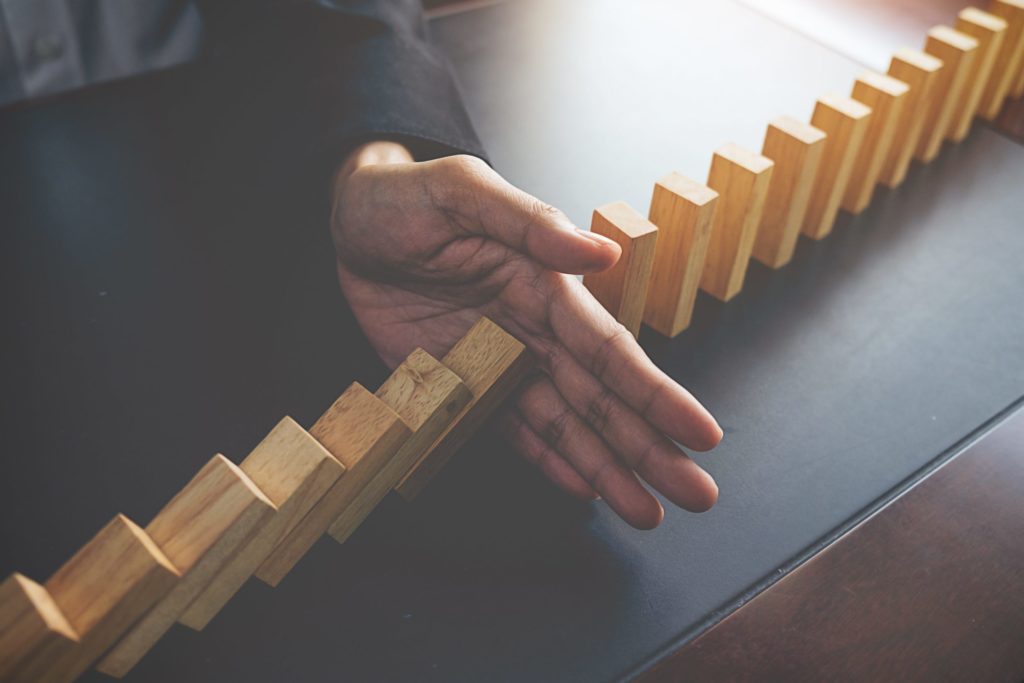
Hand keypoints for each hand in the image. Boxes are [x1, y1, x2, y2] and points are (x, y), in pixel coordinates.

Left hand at [331, 141, 722, 528]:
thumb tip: (602, 255)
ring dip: (606, 468)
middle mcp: (533, 331)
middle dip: (648, 448)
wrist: (350, 222)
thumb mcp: (462, 193)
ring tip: (646, 513)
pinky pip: (509, 429)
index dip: (654, 394)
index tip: (700, 433)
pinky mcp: (462, 384)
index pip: (609, 349)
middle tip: (695, 496)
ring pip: (564, 424)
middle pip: (600, 399)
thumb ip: (529, 224)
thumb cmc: (406, 198)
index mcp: (544, 285)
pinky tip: (583, 488)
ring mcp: (499, 362)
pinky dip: (546, 460)